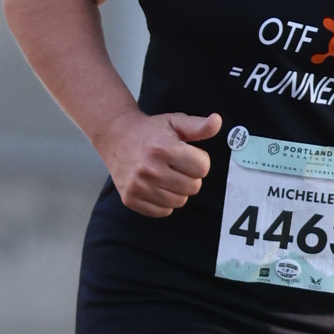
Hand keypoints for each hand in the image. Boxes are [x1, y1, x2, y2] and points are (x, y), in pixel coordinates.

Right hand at [103, 110, 220, 216]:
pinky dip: (164, 202)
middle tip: (176, 165)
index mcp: (163, 149)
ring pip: (180, 201)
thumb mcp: (175, 122)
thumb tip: (217, 121)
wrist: (116, 136)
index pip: (203, 168)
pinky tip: (157, 186)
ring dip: (179, 190)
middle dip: (190, 176)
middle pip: (193, 187)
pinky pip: (163, 211)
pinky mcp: (131, 199)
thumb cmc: (150, 130)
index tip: (186, 154)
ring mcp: (139, 186)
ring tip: (167, 175)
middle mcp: (150, 169)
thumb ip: (198, 126)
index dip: (199, 160)